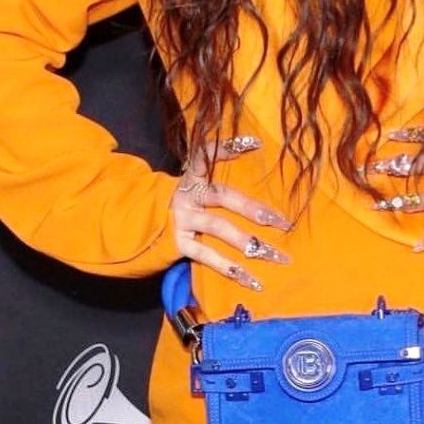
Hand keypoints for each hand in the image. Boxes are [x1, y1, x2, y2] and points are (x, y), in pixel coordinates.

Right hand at [171, 134, 293, 289]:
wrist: (142, 223)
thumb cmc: (185, 201)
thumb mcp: (195, 182)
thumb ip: (215, 169)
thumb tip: (253, 145)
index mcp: (192, 175)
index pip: (207, 154)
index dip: (228, 147)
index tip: (255, 143)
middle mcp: (187, 194)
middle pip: (223, 196)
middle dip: (253, 208)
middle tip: (281, 222)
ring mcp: (182, 219)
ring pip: (219, 228)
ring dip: (249, 243)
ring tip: (276, 255)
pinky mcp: (179, 243)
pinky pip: (208, 257)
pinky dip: (232, 270)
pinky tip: (254, 281)